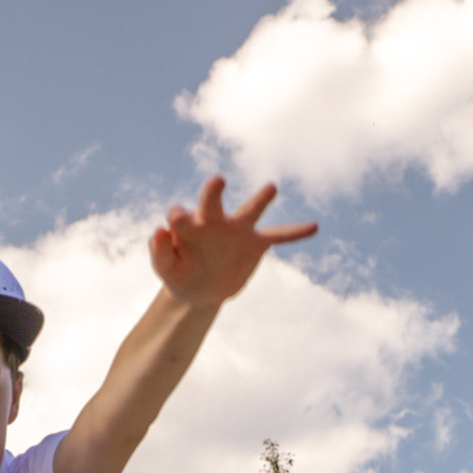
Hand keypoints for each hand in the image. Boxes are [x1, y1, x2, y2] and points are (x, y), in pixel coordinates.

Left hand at [149, 177, 316, 309]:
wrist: (200, 291)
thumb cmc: (180, 274)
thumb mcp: (166, 271)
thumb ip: (159, 253)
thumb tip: (158, 230)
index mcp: (187, 227)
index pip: (180, 215)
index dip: (177, 217)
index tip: (173, 224)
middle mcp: (212, 222)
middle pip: (211, 202)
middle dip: (213, 191)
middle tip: (217, 181)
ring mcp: (236, 231)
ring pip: (250, 210)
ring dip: (260, 200)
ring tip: (271, 188)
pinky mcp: (255, 244)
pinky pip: (278, 236)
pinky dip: (295, 232)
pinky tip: (314, 227)